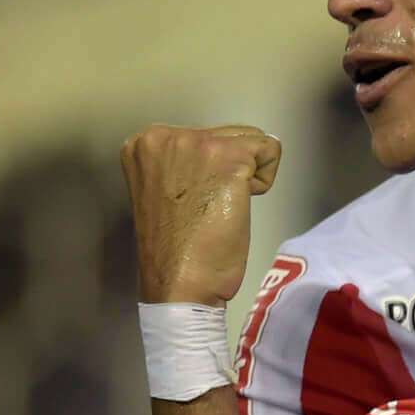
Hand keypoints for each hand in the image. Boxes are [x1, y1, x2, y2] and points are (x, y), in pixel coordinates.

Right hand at [119, 123, 280, 304]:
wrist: (181, 281)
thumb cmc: (175, 248)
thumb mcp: (165, 191)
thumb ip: (181, 165)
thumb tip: (216, 157)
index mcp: (144, 142)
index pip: (201, 136)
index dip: (209, 171)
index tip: (192, 201)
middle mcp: (164, 135)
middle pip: (227, 134)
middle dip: (230, 168)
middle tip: (209, 207)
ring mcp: (196, 143)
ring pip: (251, 140)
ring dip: (248, 173)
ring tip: (223, 206)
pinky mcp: (228, 158)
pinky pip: (270, 150)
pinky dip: (266, 179)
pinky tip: (240, 204)